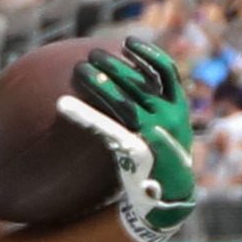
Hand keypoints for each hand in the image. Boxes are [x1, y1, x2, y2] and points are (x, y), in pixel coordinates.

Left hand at [50, 39, 200, 241]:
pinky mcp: (137, 150)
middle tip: (93, 53)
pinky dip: (84, 113)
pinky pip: (107, 126)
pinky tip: (62, 104)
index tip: (128, 42)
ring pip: (124, 100)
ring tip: (79, 69)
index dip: (148, 54)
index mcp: (179, 109)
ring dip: (101, 82)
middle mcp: (170, 118)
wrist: (169, 199)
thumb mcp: (165, 131)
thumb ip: (152, 109)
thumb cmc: (162, 161)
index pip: (167, 72)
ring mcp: (155, 134)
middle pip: (140, 82)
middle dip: (116, 65)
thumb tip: (128, 87)